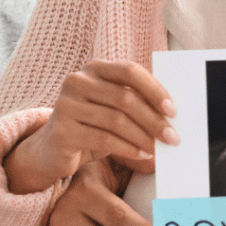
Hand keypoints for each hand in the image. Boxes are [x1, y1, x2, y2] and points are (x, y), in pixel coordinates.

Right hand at [5, 60, 178, 193]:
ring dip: (143, 137)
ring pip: (116, 120)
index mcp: (94, 69)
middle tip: (172, 137)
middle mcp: (77, 81)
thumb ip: (137, 103)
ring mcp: (66, 105)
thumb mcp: (114, 110)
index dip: (154, 89)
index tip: (173, 110)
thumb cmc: (92, 126)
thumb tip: (172, 116)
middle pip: (125, 98)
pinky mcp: (62, 130)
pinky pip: (104, 139)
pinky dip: (128, 148)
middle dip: (153, 120)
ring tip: (158, 149)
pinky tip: (142, 156)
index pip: (130, 71)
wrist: (52, 151)